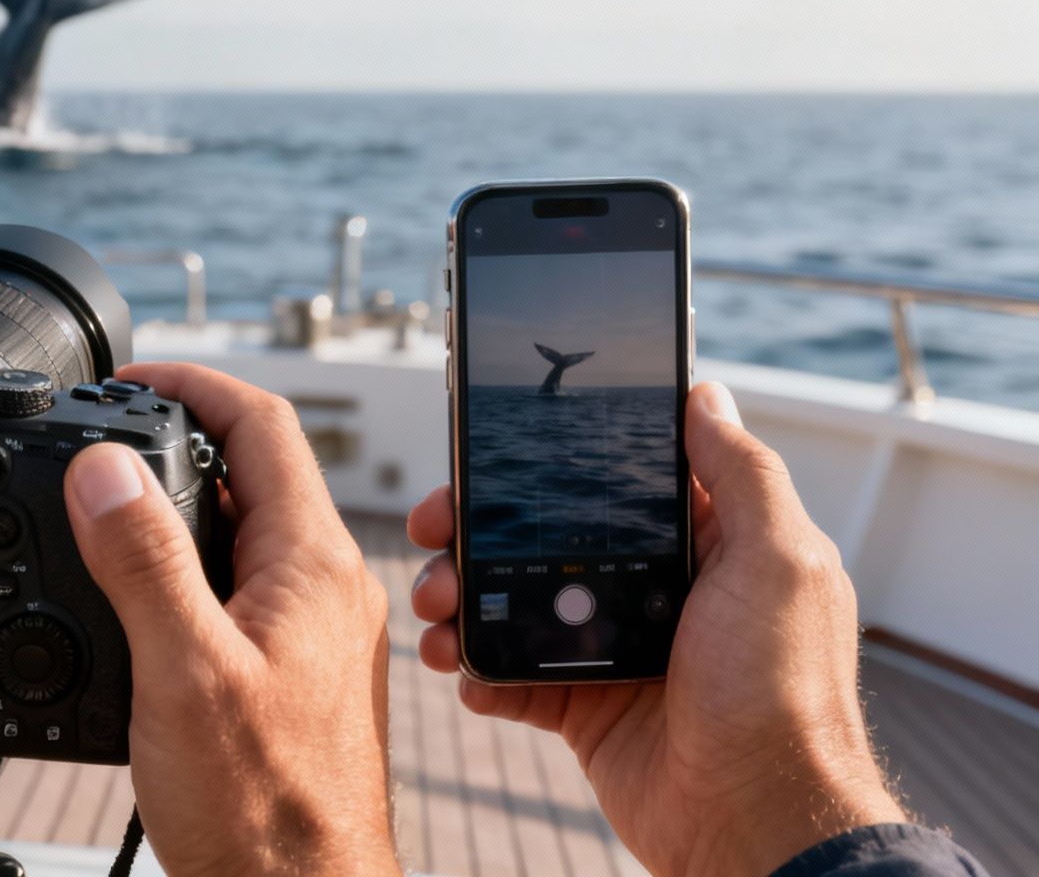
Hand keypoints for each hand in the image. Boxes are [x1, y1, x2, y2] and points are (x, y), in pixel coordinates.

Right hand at [62, 362, 400, 876]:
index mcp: (314, 565)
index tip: (130, 374)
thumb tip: (103, 469)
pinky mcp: (291, 676)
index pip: (263, 425)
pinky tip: (133, 606)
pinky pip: (235, 592)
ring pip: (241, 536)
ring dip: (173, 511)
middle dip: (173, 443)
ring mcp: (312, 634)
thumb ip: (143, 562)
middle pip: (252, 474)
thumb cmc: (263, 809)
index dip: (194, 382)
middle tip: (97, 443)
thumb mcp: (184, 671)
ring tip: (99, 517)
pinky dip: (181, 573)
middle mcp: (325, 589)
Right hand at [408, 381, 905, 876]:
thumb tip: (706, 395)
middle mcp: (651, 589)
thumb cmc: (784, 693)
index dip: (546, 464)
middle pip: (542, 536)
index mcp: (701, 545)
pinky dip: (473, 668)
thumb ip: (742, 475)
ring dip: (459, 598)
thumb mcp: (780, 563)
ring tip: (433, 608)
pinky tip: (457, 666)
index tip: (487, 453)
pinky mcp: (581, 707)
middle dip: (475, 529)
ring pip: (512, 601)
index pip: (610, 480)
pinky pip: (509, 675)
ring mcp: (610, 648)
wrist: (756, 822)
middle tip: (433, 530)